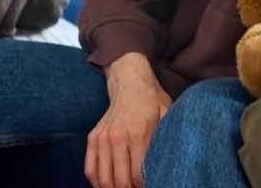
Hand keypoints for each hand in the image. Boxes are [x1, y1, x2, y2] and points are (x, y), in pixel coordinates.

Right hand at [87, 53, 171, 187]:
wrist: (129, 82)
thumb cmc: (152, 101)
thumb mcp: (167, 115)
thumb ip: (167, 137)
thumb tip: (170, 163)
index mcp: (138, 133)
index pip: (138, 174)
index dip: (143, 186)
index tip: (149, 186)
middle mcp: (117, 137)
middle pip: (120, 180)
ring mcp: (102, 138)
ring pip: (104, 179)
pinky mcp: (92, 138)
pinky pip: (89, 169)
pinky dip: (97, 182)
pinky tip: (107, 185)